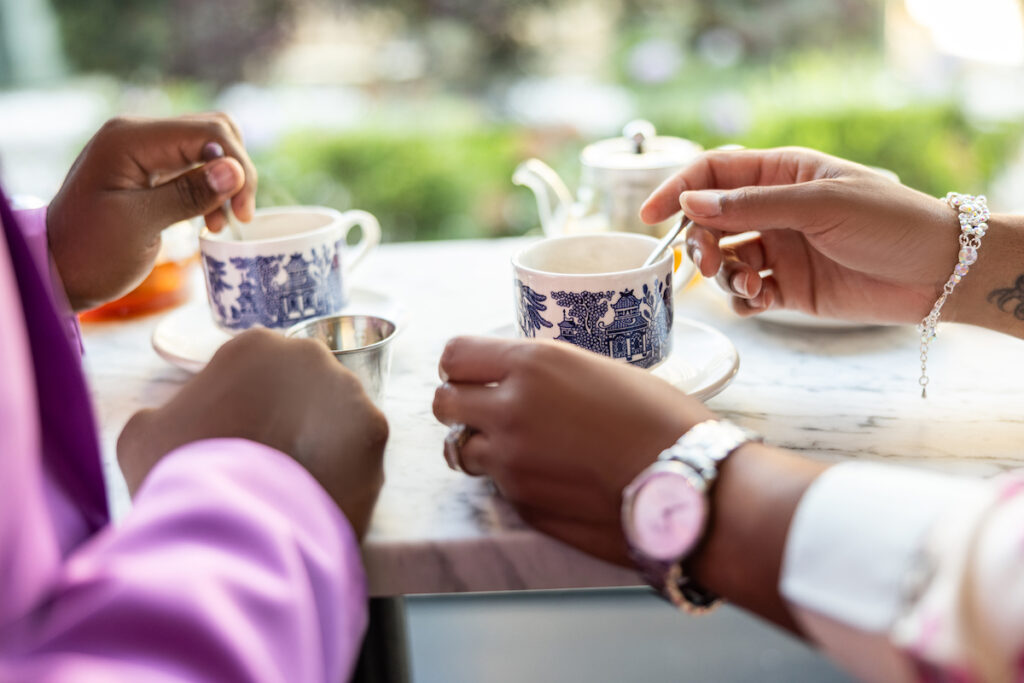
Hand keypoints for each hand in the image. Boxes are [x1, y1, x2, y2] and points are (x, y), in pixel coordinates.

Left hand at [48, 114, 257, 310]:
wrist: (57, 272)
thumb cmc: (90, 252)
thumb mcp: (141, 225)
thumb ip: (189, 194)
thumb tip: (236, 171)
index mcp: (129, 140)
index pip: (207, 132)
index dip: (237, 166)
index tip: (243, 213)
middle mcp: (137, 135)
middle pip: (212, 131)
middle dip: (236, 171)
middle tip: (240, 215)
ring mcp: (142, 151)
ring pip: (207, 148)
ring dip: (226, 182)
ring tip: (221, 224)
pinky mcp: (148, 169)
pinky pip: (193, 166)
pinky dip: (211, 190)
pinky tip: (209, 220)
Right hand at [117, 329, 387, 537]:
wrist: (235, 521)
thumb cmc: (183, 470)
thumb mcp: (145, 434)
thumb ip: (166, 416)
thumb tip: (178, 425)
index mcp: (254, 345)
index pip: (252, 373)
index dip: (240, 411)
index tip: (233, 444)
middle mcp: (310, 356)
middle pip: (300, 390)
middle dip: (287, 422)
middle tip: (267, 465)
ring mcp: (348, 391)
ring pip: (333, 417)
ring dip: (319, 444)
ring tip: (294, 486)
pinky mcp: (375, 432)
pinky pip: (358, 449)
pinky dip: (343, 471)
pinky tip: (319, 496)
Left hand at [432, 337, 714, 564]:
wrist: (690, 484)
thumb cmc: (662, 420)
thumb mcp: (597, 369)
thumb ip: (545, 373)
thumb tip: (517, 381)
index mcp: (533, 364)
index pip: (455, 355)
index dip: (461, 366)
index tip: (472, 373)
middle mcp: (510, 410)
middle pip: (444, 403)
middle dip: (459, 406)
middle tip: (485, 411)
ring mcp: (511, 462)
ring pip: (459, 449)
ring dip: (478, 446)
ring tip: (516, 447)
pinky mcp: (521, 504)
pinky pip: (496, 486)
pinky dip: (510, 480)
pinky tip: (550, 477)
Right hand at [641, 147, 959, 323]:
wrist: (937, 274)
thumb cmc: (890, 223)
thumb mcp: (820, 204)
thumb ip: (753, 204)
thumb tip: (692, 202)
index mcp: (782, 174)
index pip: (714, 173)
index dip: (678, 190)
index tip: (650, 216)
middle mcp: (774, 210)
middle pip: (710, 221)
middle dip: (698, 242)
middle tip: (702, 262)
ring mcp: (780, 250)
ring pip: (724, 260)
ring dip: (724, 275)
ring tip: (753, 285)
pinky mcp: (789, 288)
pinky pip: (746, 293)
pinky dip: (743, 300)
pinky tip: (759, 301)